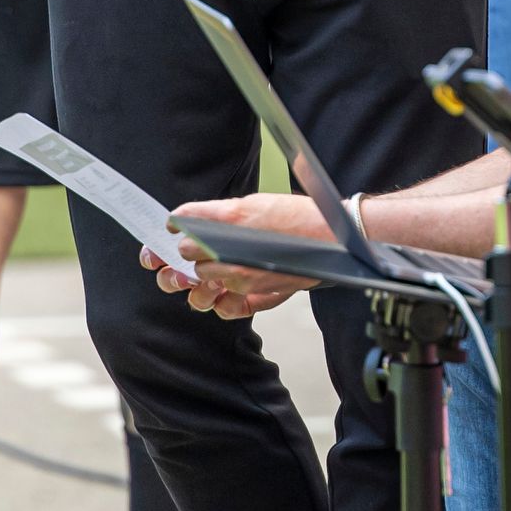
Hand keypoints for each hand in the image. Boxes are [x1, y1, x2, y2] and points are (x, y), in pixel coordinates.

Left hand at [158, 192, 327, 318]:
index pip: (183, 224)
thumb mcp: (255, 202)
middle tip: (190, 250)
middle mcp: (232, 252)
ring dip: (200, 278)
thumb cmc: (298, 217)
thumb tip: (191, 219)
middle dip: (186, 253)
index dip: (178, 225)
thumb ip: (220, 212)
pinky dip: (223, 302)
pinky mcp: (256, 296)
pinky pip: (226, 308)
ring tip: (206, 271)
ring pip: (201, 284)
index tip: (177, 226)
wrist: (333, 238)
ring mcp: (242, 278)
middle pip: (186, 257)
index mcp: (230, 220)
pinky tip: (225, 291)